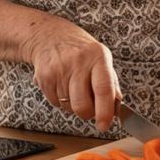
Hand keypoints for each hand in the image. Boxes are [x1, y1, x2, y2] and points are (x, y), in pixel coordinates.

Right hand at [22, 16, 120, 132]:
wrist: (48, 35)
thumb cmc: (80, 49)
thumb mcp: (101, 58)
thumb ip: (110, 84)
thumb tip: (116, 109)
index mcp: (97, 57)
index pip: (103, 88)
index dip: (105, 111)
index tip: (105, 124)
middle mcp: (77, 62)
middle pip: (82, 105)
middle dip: (87, 113)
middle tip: (89, 107)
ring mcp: (58, 70)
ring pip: (68, 108)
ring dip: (73, 105)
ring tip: (73, 87)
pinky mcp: (43, 78)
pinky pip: (55, 103)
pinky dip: (60, 100)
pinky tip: (62, 84)